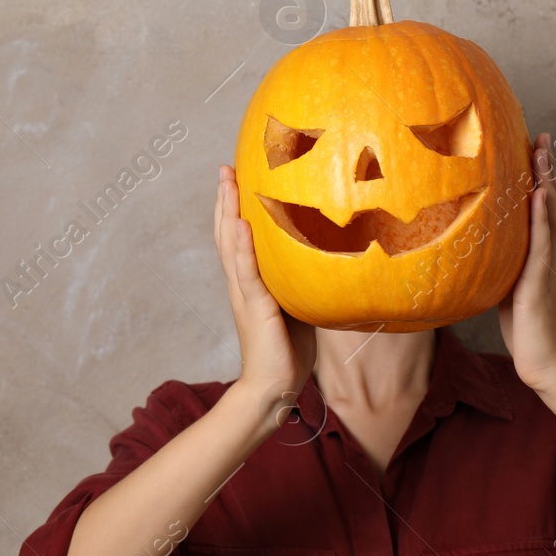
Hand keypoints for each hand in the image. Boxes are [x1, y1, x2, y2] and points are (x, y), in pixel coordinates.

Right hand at [214, 165, 315, 421]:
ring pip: (231, 243)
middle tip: (225, 168)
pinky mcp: (255, 306)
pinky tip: (244, 224)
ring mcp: (246, 293)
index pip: (238, 237)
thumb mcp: (300, 306)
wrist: (274, 387)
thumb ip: (305, 281)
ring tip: (228, 183)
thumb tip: (330, 259)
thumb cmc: (288, 351)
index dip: (235, 208)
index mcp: (251, 282)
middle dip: (226, 200)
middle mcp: (242, 283)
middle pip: (228, 232)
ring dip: (229, 211)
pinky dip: (243, 246)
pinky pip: (247, 271)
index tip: (236, 178)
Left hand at [498, 133, 555, 394]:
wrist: (548, 365)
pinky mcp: (540, 280)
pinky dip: (543, 216)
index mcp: (536, 255)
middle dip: (546, 168)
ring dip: (547, 181)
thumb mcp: (504, 291)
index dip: (537, 178)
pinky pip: (543, 243)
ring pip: (550, 215)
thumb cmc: (526, 331)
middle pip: (550, 202)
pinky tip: (540, 194)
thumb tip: (471, 252)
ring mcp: (545, 265)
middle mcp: (545, 254)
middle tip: (542, 135)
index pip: (538, 208)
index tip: (530, 147)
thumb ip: (494, 268)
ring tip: (543, 151)